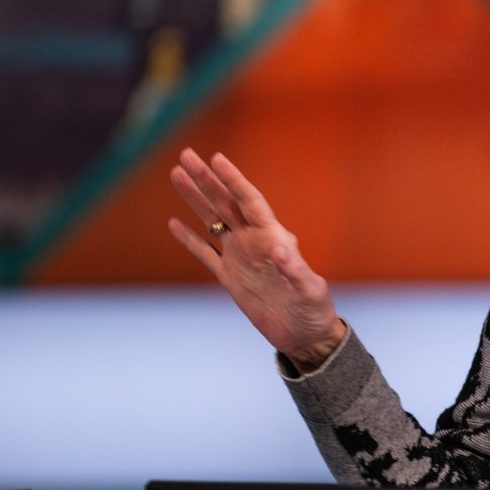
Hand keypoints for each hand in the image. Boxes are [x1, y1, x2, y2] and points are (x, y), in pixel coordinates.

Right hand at [167, 149, 345, 368]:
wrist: (305, 335)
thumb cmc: (315, 310)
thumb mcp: (310, 290)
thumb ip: (297, 271)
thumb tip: (282, 250)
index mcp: (274, 238)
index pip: (250, 201)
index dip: (234, 180)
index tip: (217, 158)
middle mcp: (255, 242)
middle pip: (226, 203)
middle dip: (206, 179)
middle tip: (186, 154)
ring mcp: (240, 258)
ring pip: (212, 221)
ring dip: (194, 199)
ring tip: (176, 174)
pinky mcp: (230, 278)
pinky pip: (205, 254)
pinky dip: (190, 239)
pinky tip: (174, 223)